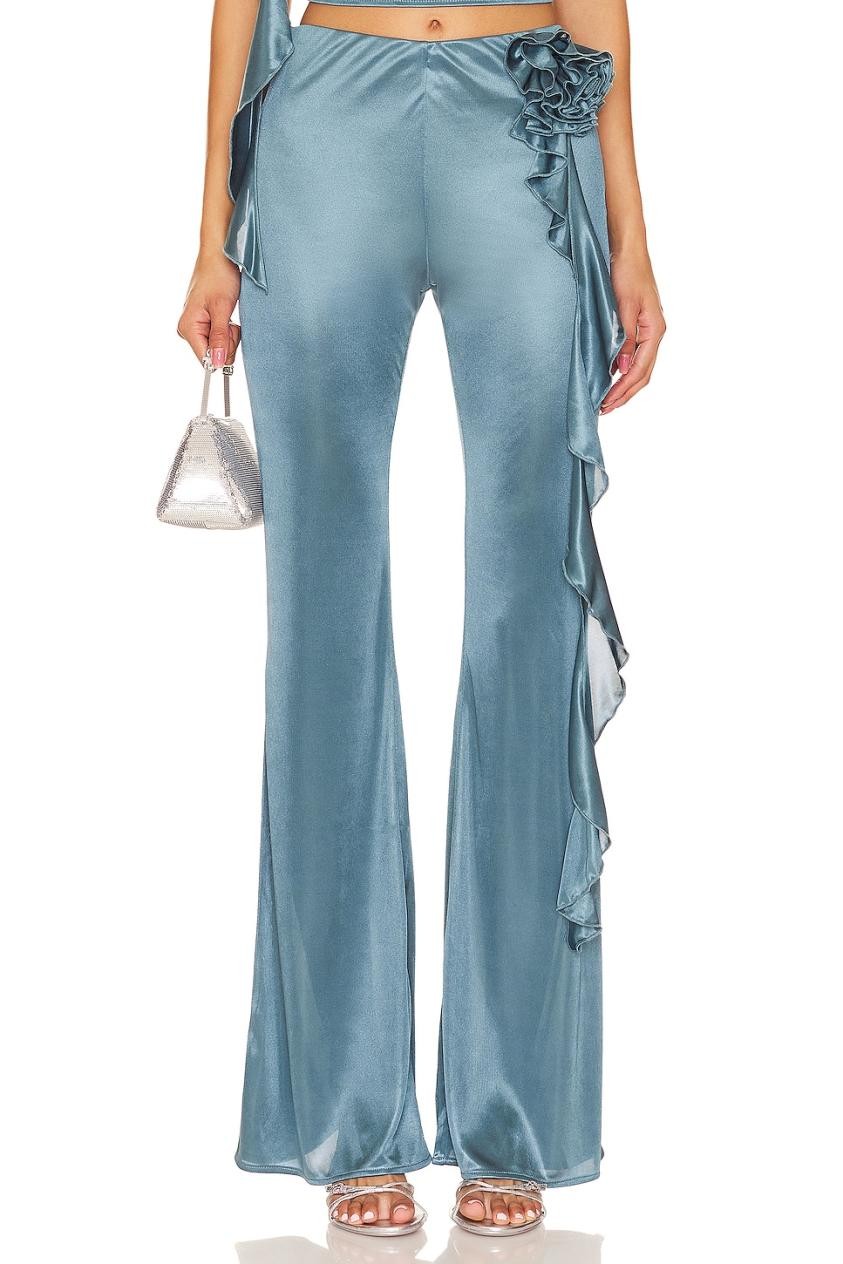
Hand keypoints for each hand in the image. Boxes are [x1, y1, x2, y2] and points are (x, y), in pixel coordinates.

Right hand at [177, 250, 241, 366]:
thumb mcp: (222, 309)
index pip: (205, 358)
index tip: (230, 334)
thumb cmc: (219, 276)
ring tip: (228, 314)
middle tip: (230, 320)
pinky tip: (227, 315)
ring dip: (229, 334)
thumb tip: (216, 363)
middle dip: (227, 341)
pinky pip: (220, 337)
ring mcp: (196, 327)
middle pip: (213, 354)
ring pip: (219, 346)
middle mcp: (188, 329)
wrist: (220, 256)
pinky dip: (229, 330)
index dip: (222, 352)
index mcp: (187, 327)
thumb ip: (219, 338)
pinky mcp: (205, 323)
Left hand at [601, 249, 665, 412]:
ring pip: (640, 367)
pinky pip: (634, 355)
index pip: (640, 371)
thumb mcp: (623, 307)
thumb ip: (624, 340)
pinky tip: (610, 376)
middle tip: (604, 410)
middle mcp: (655, 333)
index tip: (606, 405)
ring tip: (607, 399)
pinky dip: (623, 370)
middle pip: (643, 374)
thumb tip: (621, 371)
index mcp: (655, 330)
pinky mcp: (640, 325)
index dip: (623, 391)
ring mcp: (649, 329)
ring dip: (625, 385)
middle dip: (624, 394)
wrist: (629, 249)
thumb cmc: (627, 273)